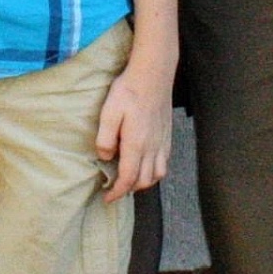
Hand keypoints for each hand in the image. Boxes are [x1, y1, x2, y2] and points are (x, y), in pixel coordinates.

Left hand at [95, 67, 173, 203]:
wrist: (153, 74)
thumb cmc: (129, 91)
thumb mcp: (109, 113)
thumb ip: (105, 138)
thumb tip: (104, 157)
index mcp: (137, 145)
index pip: (128, 178)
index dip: (118, 192)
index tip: (108, 198)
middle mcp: (153, 147)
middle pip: (144, 181)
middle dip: (130, 190)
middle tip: (116, 190)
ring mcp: (162, 142)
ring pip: (158, 174)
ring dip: (144, 182)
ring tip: (131, 180)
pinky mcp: (167, 135)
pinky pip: (165, 162)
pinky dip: (156, 171)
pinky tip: (147, 164)